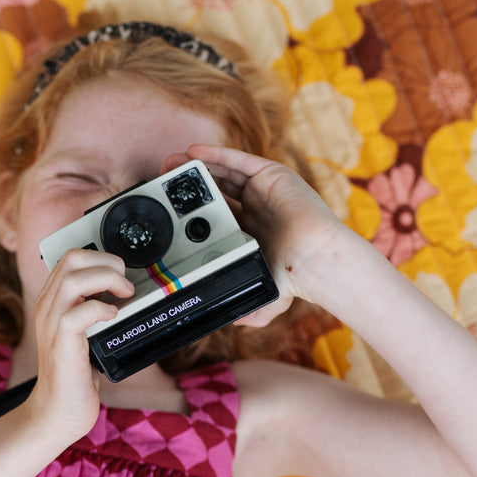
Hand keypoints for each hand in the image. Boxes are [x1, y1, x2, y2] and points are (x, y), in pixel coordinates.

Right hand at [25, 247, 132, 442]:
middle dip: (106, 261)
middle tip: (125, 283)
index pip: (70, 257)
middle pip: (71, 259)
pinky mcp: (61, 345)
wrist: (58, 410)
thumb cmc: (75, 373)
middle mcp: (47, 308)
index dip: (101, 255)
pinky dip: (100, 309)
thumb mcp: (85, 333)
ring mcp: (51, 325)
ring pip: (73, 280)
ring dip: (107, 280)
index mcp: (51, 301)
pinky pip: (77, 314)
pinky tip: (113, 317)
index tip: (120, 272)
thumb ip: (94, 310)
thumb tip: (128, 291)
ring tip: (124, 295)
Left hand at [164, 144, 361, 325]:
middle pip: (216, 189)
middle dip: (189, 185)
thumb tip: (234, 322)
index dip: (192, 210)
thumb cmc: (293, 280)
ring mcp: (263, 190)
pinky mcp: (271, 175)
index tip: (168, 210)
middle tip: (162, 181)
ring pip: (223, 171)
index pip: (216, 214)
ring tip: (170, 164)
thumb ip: (249, 312)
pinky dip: (215, 154)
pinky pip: (237, 160)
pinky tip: (192, 154)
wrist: (314, 260)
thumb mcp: (265, 299)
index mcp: (251, 231)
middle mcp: (256, 208)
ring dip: (196, 166)